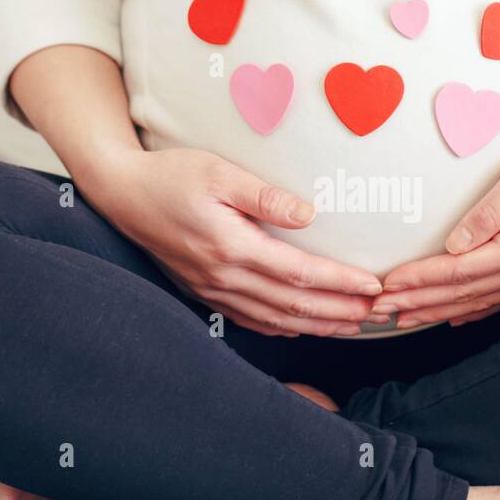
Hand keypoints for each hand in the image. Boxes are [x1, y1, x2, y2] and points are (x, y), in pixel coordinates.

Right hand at [81, 147, 383, 336]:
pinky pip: (250, 319)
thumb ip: (264, 196)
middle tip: (378, 313)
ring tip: (353, 324)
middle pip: (294, 305)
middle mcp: (224, 277)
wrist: (121, 193)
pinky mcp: (204, 292)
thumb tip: (308, 216)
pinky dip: (282, 327)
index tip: (374, 286)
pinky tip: (303, 327)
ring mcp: (213, 290)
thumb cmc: (170, 175)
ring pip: (276, 319)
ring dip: (318, 325)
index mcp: (232, 247)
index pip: (300, 274)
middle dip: (340, 311)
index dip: (341, 282)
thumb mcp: (219, 172)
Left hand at [375, 123, 499, 327]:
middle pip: (464, 293)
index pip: (460, 271)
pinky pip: (499, 297)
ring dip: (437, 310)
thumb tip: (454, 245)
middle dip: (419, 303)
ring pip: (478, 300)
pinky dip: (469, 309)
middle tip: (379, 312)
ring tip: (403, 318)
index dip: (420, 280)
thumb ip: (488, 213)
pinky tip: (451, 316)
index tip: (386, 285)